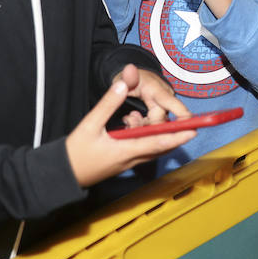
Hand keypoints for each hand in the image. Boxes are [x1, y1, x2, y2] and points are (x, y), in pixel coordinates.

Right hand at [65, 64, 193, 186]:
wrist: (63, 174)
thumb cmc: (76, 152)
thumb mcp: (90, 124)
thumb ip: (107, 103)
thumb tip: (122, 84)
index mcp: (126, 150)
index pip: (158, 143)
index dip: (177, 136)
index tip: (194, 130)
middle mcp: (131, 158)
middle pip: (161, 148)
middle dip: (176, 136)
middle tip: (191, 124)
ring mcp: (128, 162)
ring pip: (154, 150)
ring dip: (163, 137)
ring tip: (169, 123)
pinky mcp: (123, 162)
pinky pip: (144, 151)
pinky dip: (151, 140)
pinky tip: (145, 129)